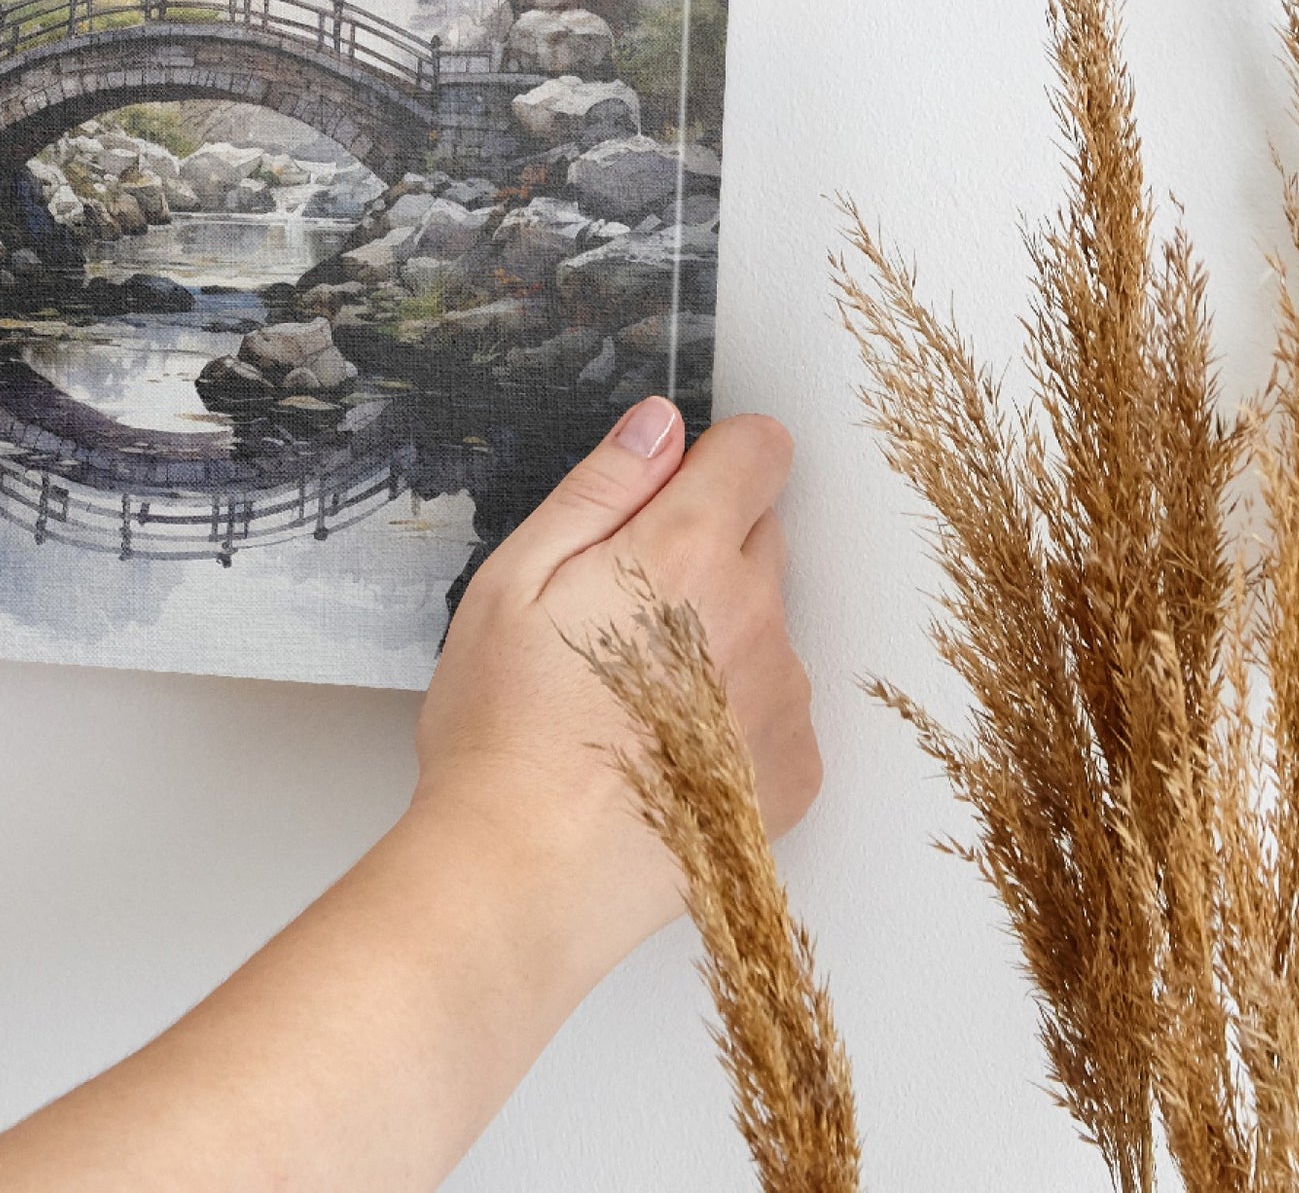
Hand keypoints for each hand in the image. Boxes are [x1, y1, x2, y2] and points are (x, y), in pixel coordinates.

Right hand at [412, 399, 820, 983]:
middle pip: (760, 535)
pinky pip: (774, 706)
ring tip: (628, 695)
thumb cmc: (504, 729)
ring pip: (764, 624)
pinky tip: (661, 748)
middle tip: (615, 610)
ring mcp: (783, 699)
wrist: (526, 875)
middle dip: (701, 549)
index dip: (711, 458)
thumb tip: (659, 424)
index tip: (665, 494)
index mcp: (687, 553)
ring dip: (717, 635)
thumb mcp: (515, 579)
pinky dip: (732, 714)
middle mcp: (757, 616)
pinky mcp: (794, 772)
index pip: (759, 451)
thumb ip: (601, 489)